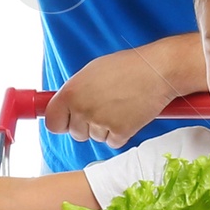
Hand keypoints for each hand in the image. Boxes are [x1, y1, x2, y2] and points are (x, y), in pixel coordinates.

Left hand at [42, 44, 180, 148]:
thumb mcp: (92, 72)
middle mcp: (83, 109)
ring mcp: (101, 122)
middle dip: (88, 126)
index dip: (62, 123)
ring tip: (120, 107)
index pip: (53, 122)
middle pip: (76, 134)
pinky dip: (121, 133)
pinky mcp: (120, 132)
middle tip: (104, 109)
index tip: (68, 122)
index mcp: (71, 92)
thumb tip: (67, 105)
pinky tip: (128, 115)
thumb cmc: (128, 67)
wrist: (157, 71)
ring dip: (106, 129)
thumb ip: (76, 91)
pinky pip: (113, 142)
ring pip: (96, 138)